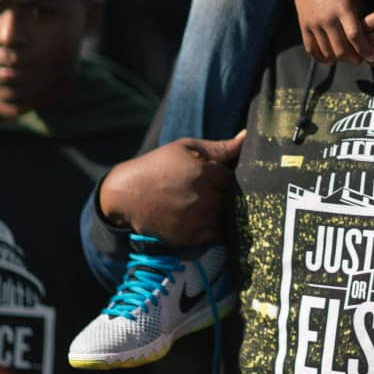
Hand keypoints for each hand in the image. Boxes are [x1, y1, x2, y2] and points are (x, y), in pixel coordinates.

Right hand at [99, 135, 243, 245]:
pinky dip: (213, 227)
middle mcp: (203, 198)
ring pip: (225, 217)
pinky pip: (215, 234)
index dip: (226, 177)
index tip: (216, 177)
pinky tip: (201, 217)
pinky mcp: (189, 237)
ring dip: (220, 211)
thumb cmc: (158, 166)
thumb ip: (220, 147)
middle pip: (231, 199)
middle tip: (209, 191)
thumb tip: (247, 137)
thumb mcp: (186, 148)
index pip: (233, 179)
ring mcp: (197, 219)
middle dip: (224, 195)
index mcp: (205, 173)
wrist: (126, 194)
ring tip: (202, 204)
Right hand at [283, 0, 373, 64]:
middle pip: (341, 50)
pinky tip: (331, 58)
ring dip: (339, 59)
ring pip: (327, 52)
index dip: (365, 50)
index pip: (355, 37)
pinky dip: (322, 57)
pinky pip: (312, 49)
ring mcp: (313, 23)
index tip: (372, 57)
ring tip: (348, 57)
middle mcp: (327, 17)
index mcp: (343, 8)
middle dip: (353, 59)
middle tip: (361, 59)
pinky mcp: (304, 25)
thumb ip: (363, 13)